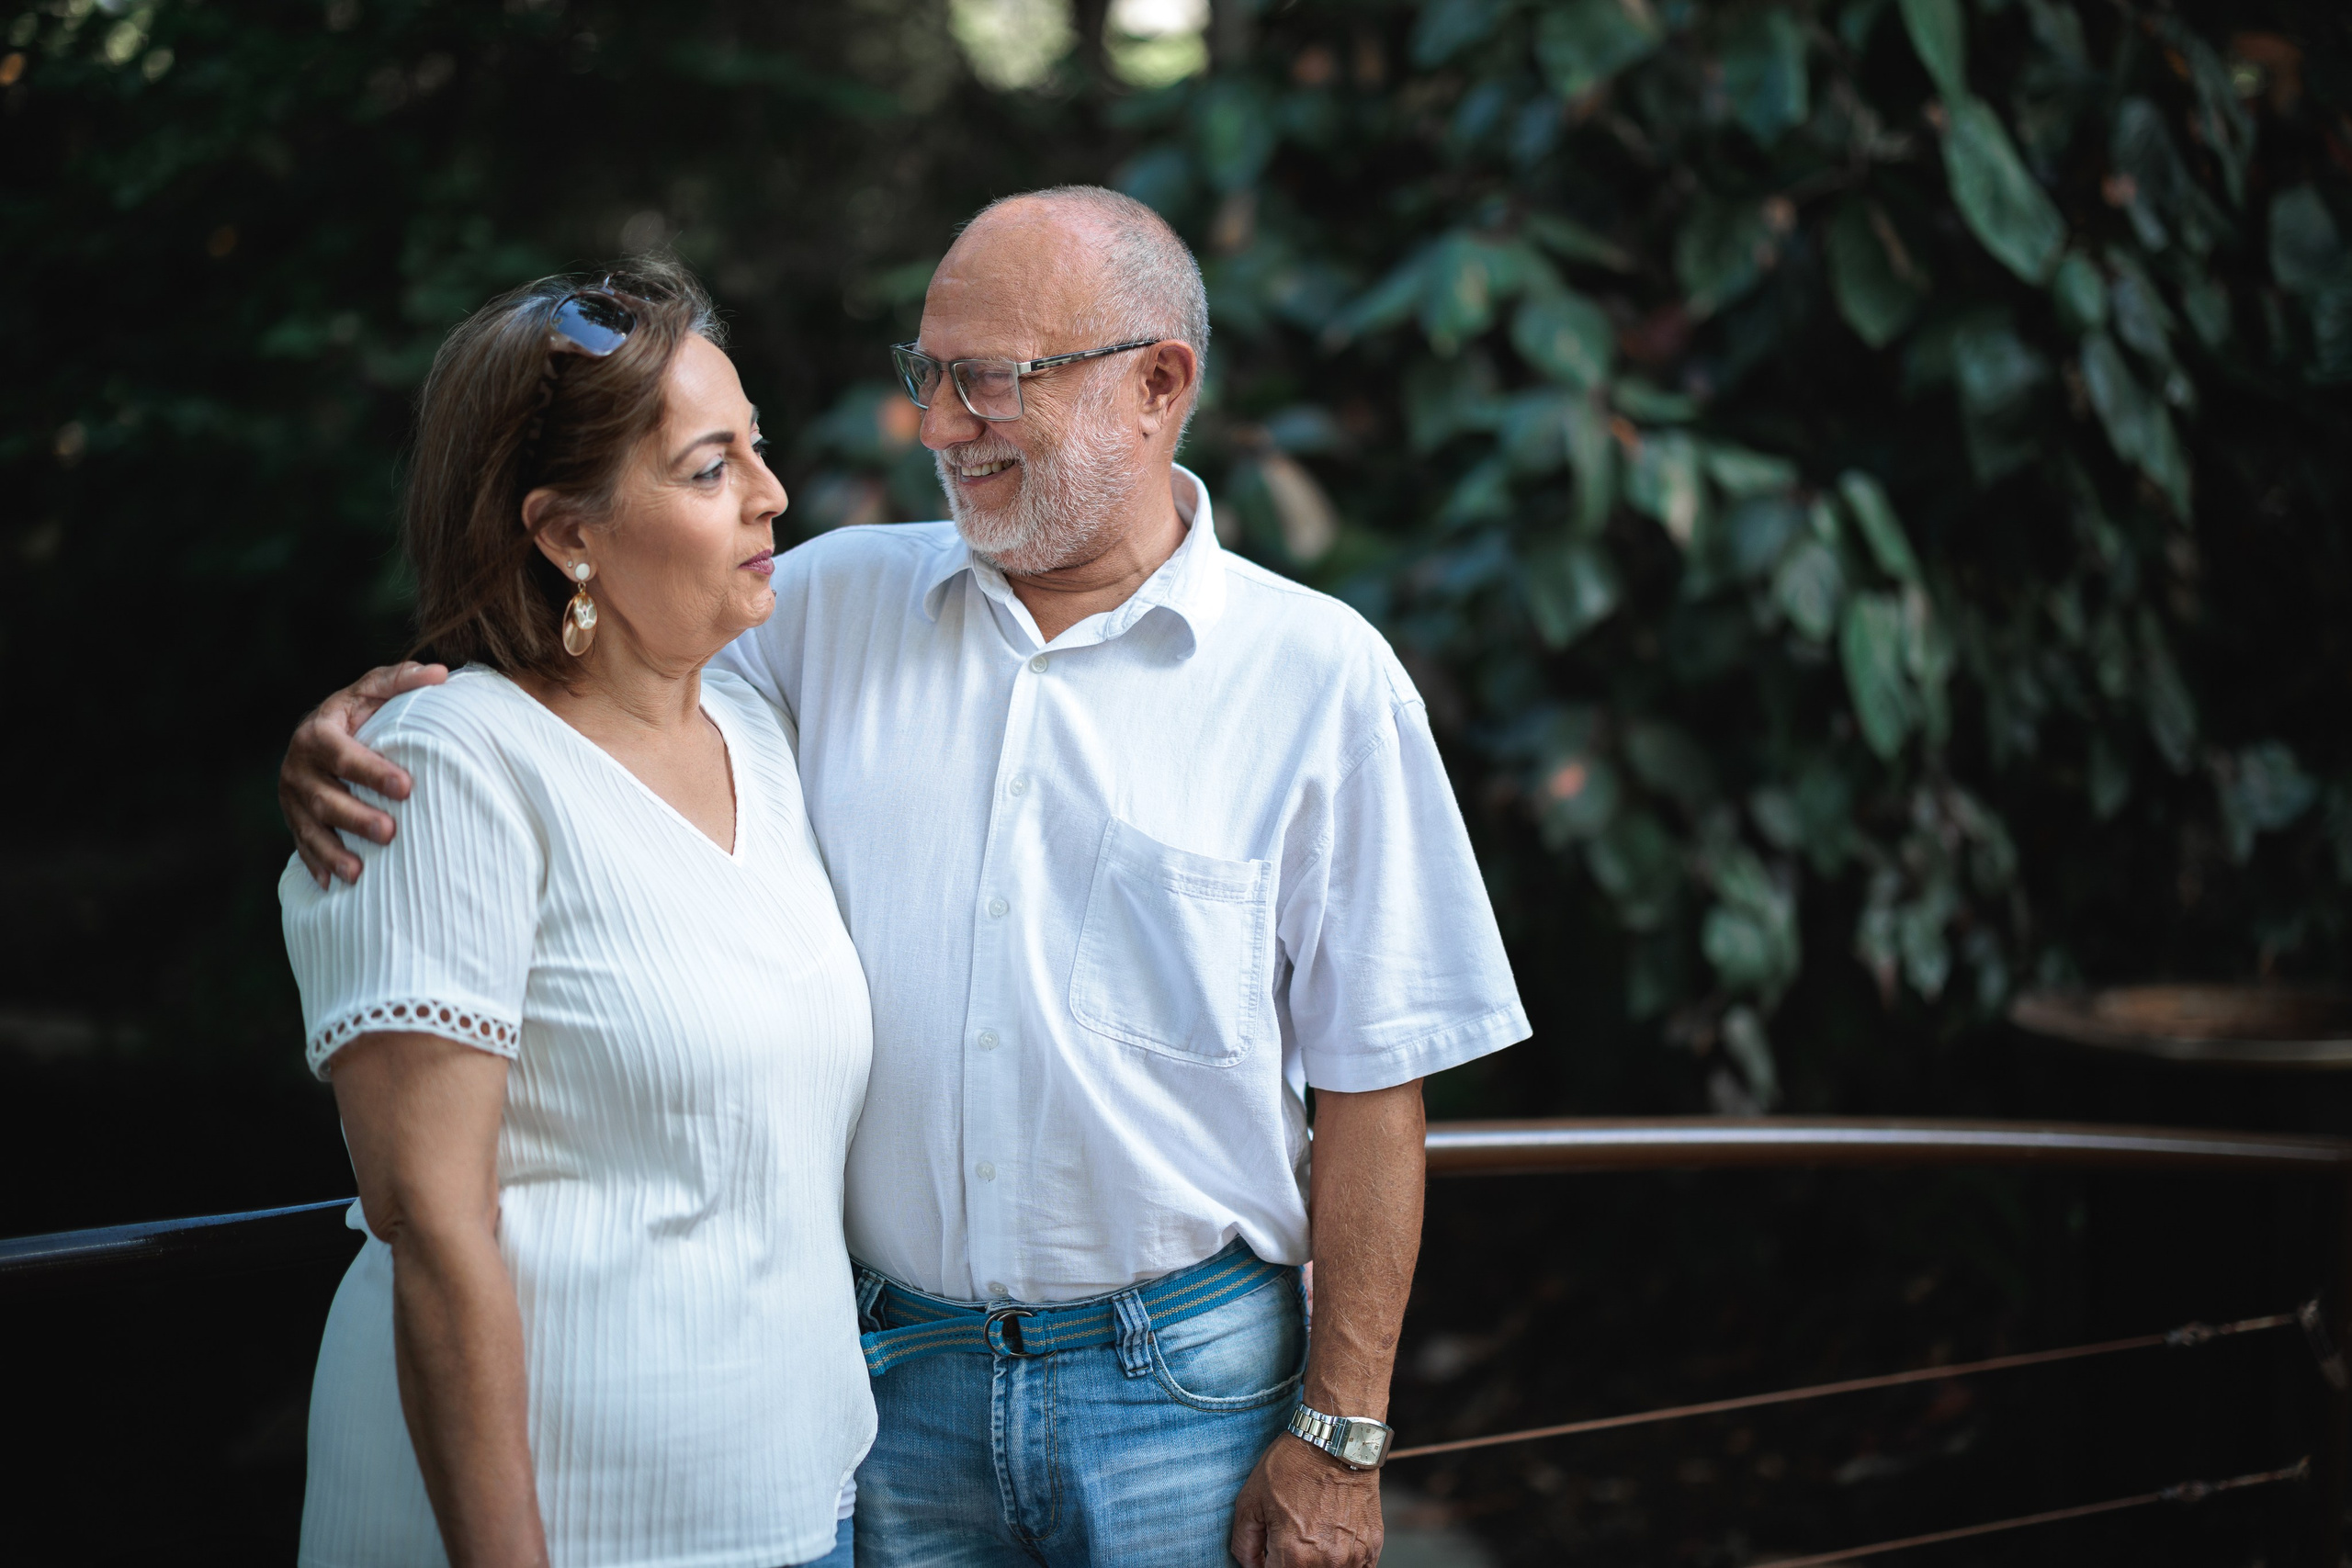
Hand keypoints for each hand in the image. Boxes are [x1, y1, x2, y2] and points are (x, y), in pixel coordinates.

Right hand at [280, 661, 447, 886]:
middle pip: (324, 798)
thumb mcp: (374, 691)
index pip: (342, 754)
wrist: (321, 735)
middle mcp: (298, 767)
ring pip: (310, 828)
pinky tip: (333, 886)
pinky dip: (316, 865)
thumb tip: (442, 674)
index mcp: (318, 733)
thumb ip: (403, 680)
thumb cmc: (359, 712)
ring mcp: (292, 798)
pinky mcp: (293, 820)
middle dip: (355, 817)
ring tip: (358, 872)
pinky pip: (302, 846)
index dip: (371, 771)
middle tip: (390, 832)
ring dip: (332, 852)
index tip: (406, 787)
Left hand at [1228, 1433, 1382, 1567]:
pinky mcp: (1372, 1547)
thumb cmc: (1293, 1465)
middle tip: (1290, 1537)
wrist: (1336, 1442)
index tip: (1268, 1552)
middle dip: (1290, 1562)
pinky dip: (1342, 1562)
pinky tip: (1332, 1540)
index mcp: (1293, 1555)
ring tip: (1311, 1534)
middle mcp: (1326, 1562)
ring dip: (1317, 1563)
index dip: (1266, 1565)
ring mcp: (1353, 1557)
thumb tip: (1249, 1566)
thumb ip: (1244, 1543)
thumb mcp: (1251, 1500)